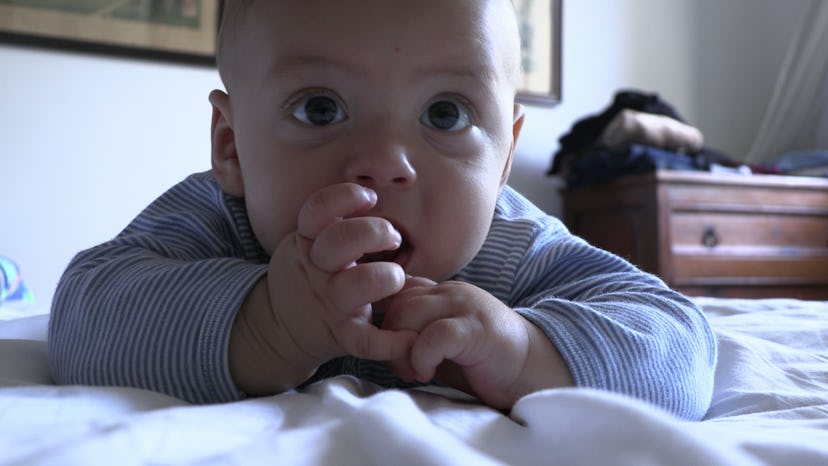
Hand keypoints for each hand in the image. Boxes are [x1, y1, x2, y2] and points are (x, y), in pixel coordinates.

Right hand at [272, 183, 416, 361]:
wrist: (281, 326)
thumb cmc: (311, 274)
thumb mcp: (307, 242)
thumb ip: (332, 222)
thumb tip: (374, 193)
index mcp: (307, 242)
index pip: (317, 210)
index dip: (345, 197)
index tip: (368, 199)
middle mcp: (317, 270)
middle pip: (341, 241)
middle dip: (375, 231)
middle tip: (392, 237)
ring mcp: (329, 303)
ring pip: (358, 285)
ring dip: (387, 276)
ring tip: (397, 277)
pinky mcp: (341, 335)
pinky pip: (366, 341)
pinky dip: (391, 342)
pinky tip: (408, 335)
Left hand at [382, 278, 572, 408]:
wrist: (532, 370)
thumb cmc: (481, 361)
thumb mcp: (440, 342)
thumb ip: (412, 332)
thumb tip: (371, 340)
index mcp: (440, 291)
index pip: (394, 288)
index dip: (380, 318)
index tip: (384, 348)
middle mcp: (450, 292)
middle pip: (395, 300)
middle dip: (387, 337)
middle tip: (401, 367)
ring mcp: (465, 306)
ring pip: (408, 312)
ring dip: (401, 348)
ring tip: (415, 371)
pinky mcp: (478, 329)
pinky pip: (435, 335)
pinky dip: (422, 357)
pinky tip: (429, 372)